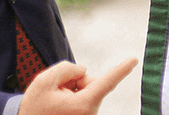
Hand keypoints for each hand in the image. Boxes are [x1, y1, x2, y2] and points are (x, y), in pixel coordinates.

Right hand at [18, 57, 136, 114]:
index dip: (122, 69)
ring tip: (54, 101)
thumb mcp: (44, 81)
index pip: (107, 82)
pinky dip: (71, 95)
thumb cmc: (34, 107)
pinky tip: (58, 105)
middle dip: (75, 79)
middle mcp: (90, 112)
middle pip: (91, 82)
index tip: (134, 60)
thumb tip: (83, 70)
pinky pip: (82, 96)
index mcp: (83, 104)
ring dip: (71, 89)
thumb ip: (67, 68)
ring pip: (86, 89)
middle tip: (55, 91)